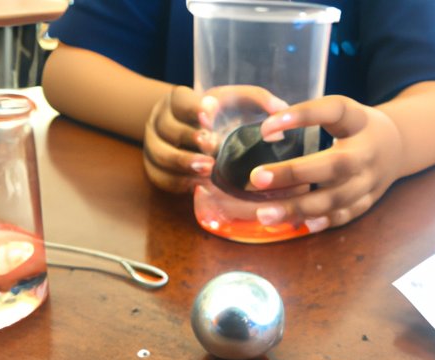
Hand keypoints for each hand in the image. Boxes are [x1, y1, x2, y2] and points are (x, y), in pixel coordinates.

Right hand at [143, 85, 288, 193]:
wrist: (186, 131)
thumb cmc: (217, 116)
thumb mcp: (234, 101)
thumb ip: (257, 100)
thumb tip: (281, 109)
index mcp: (179, 100)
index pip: (180, 100)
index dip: (192, 108)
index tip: (209, 114)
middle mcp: (161, 120)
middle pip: (167, 128)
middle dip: (189, 138)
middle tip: (212, 147)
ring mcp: (154, 145)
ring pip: (159, 154)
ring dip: (182, 163)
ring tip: (207, 170)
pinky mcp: (154, 169)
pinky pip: (160, 178)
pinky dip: (178, 182)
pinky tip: (197, 185)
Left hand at [248, 95, 403, 231]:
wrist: (396, 148)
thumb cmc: (355, 129)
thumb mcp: (342, 113)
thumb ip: (311, 118)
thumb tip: (266, 131)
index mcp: (359, 121)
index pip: (334, 111)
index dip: (302, 116)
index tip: (265, 128)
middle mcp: (368, 152)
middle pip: (333, 165)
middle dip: (293, 173)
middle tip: (256, 177)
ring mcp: (370, 180)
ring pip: (335, 198)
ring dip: (298, 207)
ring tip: (264, 214)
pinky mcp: (368, 201)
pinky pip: (344, 215)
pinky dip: (320, 221)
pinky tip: (295, 224)